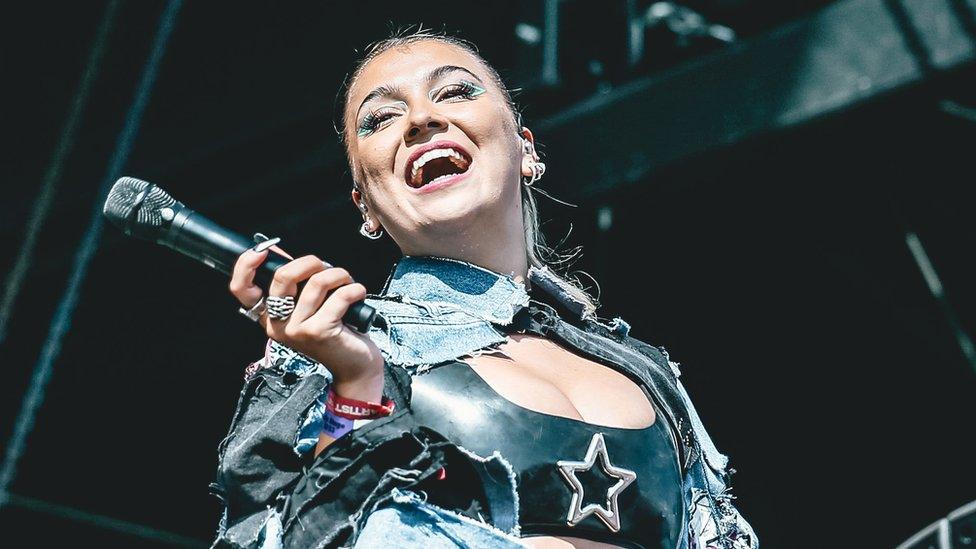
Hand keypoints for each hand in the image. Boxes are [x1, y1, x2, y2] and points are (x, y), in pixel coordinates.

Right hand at [229, 247, 383, 400]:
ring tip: (348, 283)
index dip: (245, 266)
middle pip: (282, 277)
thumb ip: (294, 282)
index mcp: (270, 316)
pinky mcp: (319, 332)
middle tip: (326, 267)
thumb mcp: (308, 308)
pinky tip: (358, 294)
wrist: (354, 367)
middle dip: (310, 262)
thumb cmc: (334, 332)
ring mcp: (297, 330)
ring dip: (339, 275)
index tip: (261, 251)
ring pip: (316, 283)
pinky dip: (354, 289)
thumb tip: (276, 251)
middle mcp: (278, 325)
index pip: (242, 290)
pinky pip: (338, 296)